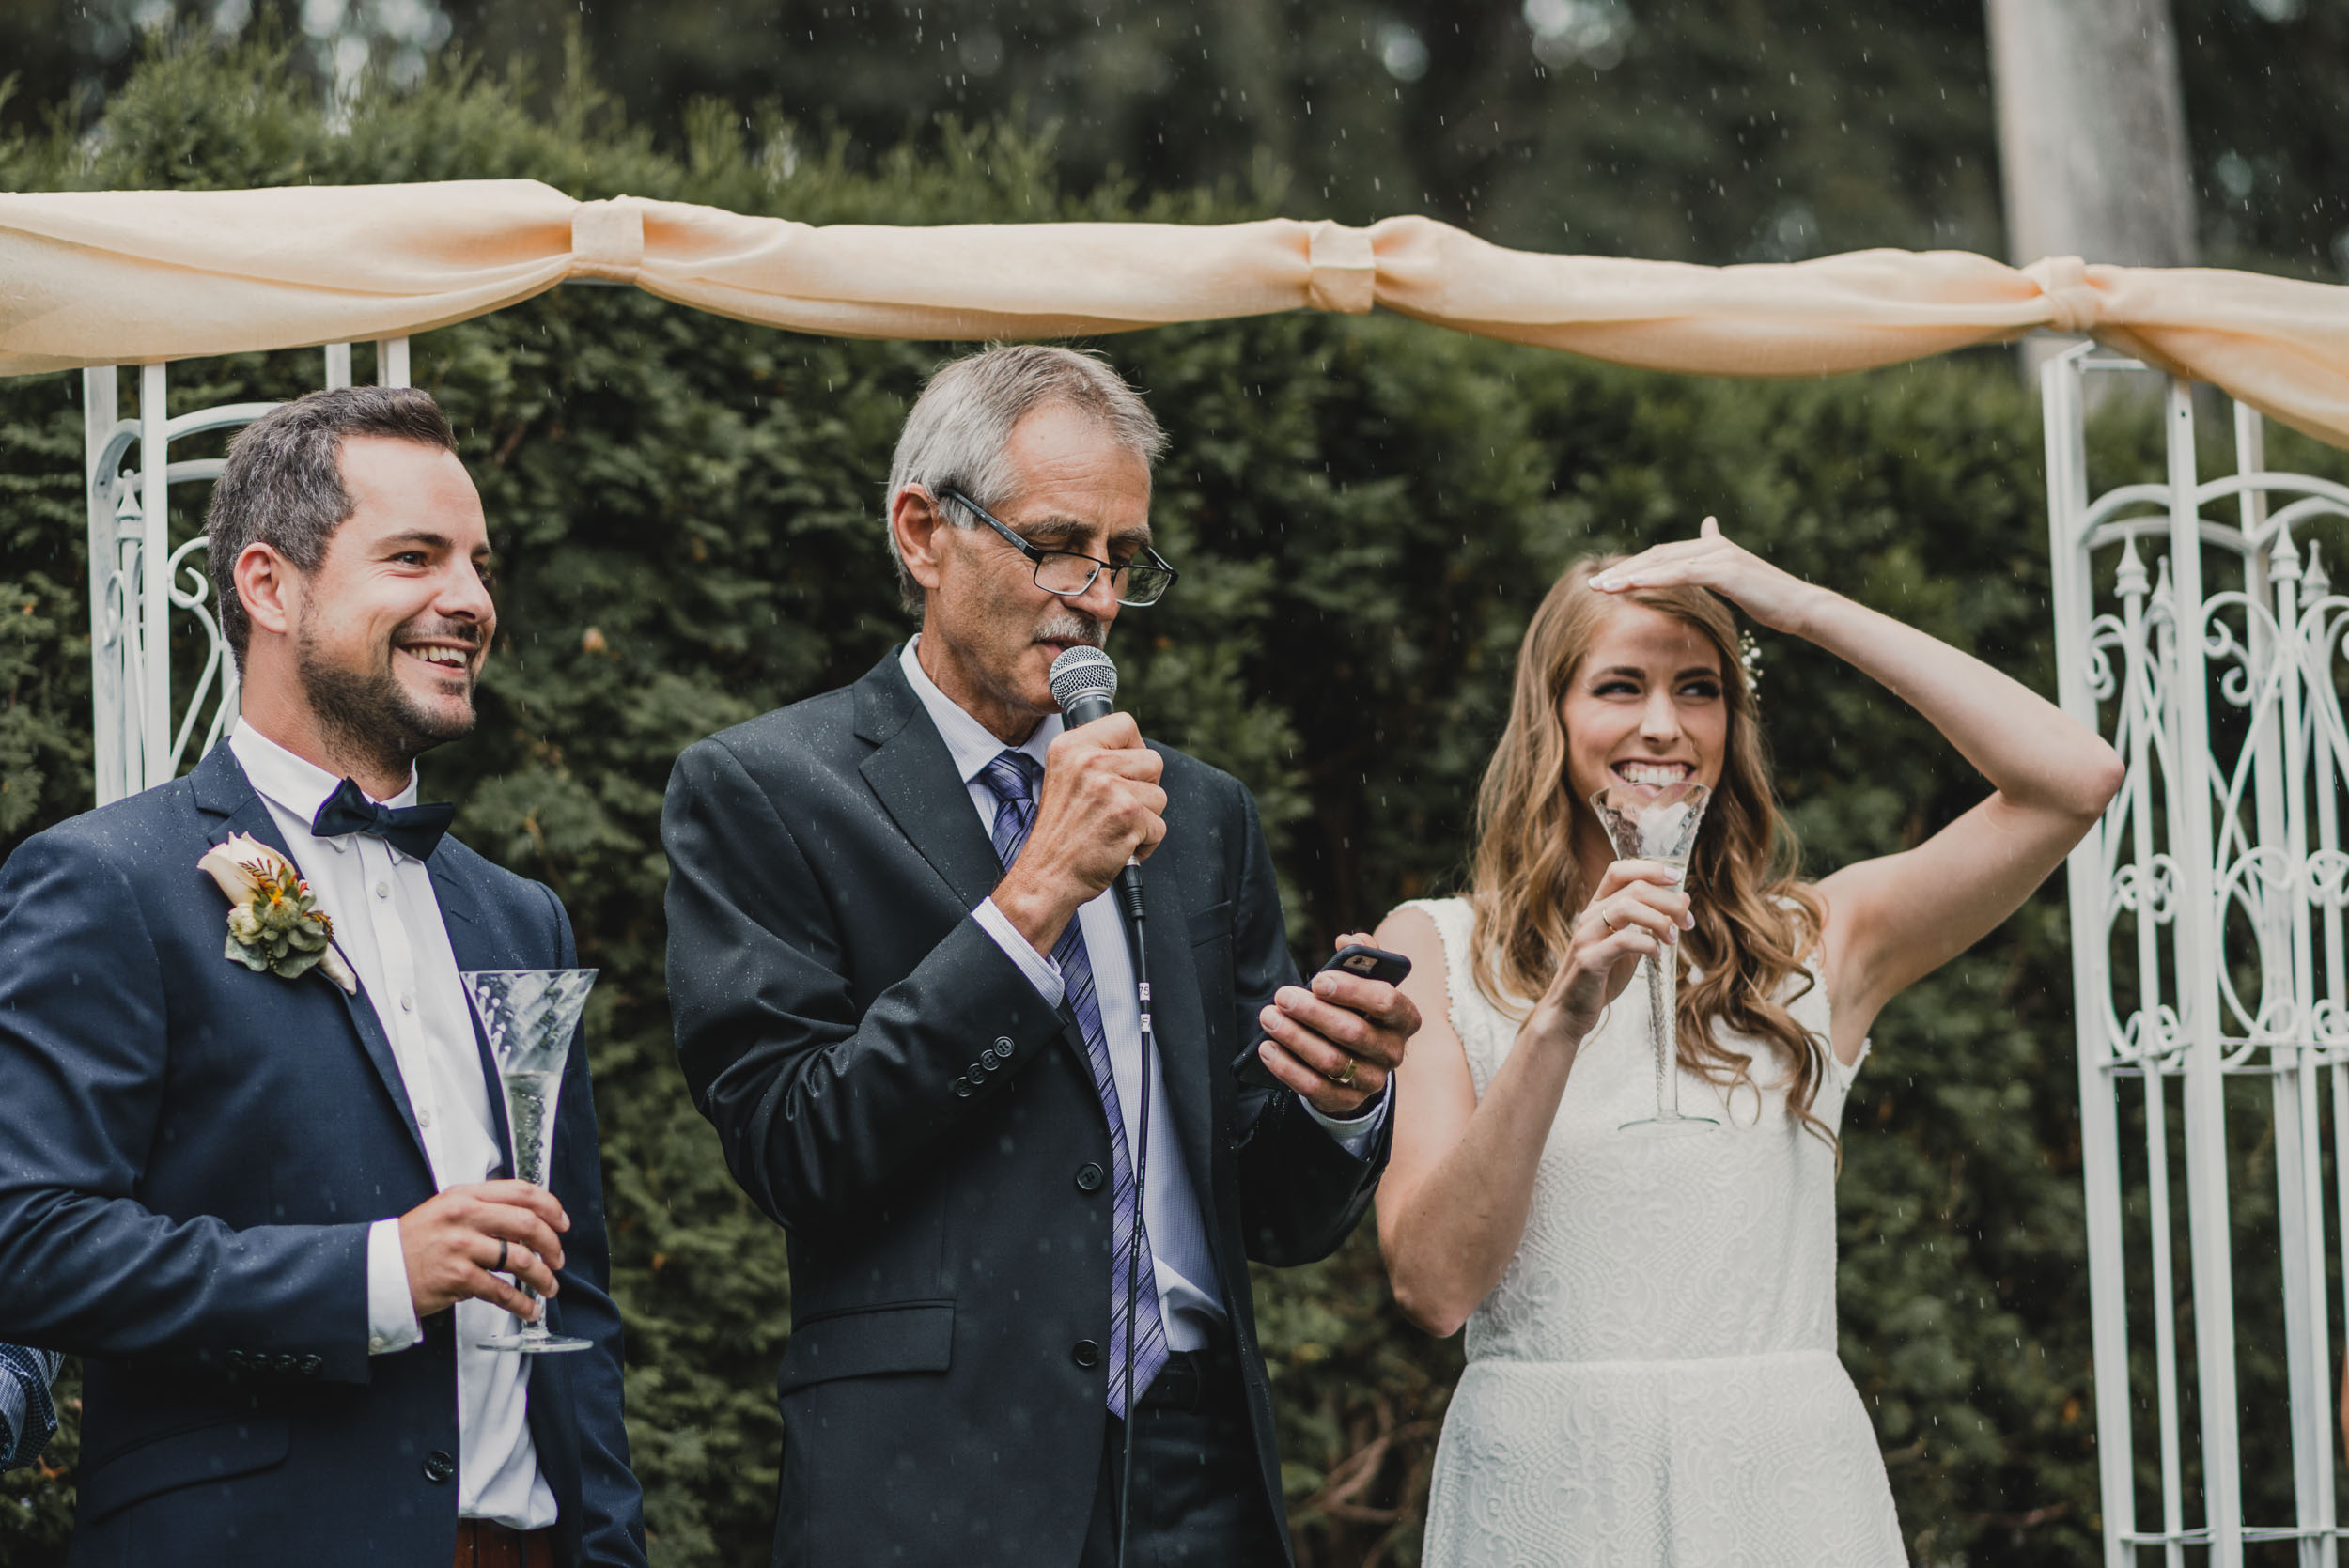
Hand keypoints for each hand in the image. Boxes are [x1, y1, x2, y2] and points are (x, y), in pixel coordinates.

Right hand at [398, 1180, 569, 1321]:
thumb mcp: (447, 1211)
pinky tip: (530, 1308)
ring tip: (550, 1287)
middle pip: (527, 1224)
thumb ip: (484, 1211)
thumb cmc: (416, 1242)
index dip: (550, 1207)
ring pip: (520, 1259)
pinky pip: (501, 1290)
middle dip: (552, 1245)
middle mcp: (464, 1216)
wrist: (377, 1270)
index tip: (562, 1223)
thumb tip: (528, 1226)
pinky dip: (521, 1302)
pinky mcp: (457, 1277)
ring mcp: (461, 1246)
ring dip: (543, 1276)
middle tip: (559, 1259)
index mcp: (466, 1195)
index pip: (521, 1191)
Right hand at [992, 714, 1166, 953]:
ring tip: (1114, 829)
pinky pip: (1160, 826)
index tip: (1125, 771)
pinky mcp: (1129, 816)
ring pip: (1159, 795)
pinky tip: (1119, 846)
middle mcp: (1088, 762)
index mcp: (1070, 747)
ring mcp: (1110, 788)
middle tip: (1117, 808)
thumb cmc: (1059, 835)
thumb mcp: (1063, 779)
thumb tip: (1134, 748)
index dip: (1134, 749)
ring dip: (1145, 818)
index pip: (1125, 724)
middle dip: (1144, 789)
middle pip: (1152, 760)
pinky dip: (1146, 843)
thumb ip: (1094, 757)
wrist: (1045, 876)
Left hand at [1254, 932, 1422, 1116]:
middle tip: (1282, 997)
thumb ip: (1362, 957)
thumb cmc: (1360, 1012)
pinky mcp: (1347, 1101)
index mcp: (1405, 1017)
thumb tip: (1347, 939)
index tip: (1318, 980)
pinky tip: (1267, 1048)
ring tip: (1269, 1018)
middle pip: (1353, 1032)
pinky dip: (1287, 1068)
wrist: (1360, 1062)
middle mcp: (1393, 1052)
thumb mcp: (1366, 984)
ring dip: (1294, 1037)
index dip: (1352, 990)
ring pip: (1331, 1060)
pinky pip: (1314, 1087)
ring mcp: (1372, 1080)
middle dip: (1313, 1013)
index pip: (1385, 1002)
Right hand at [1531, 861, 1693, 1046]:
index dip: (1650, 868)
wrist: (1568, 1012)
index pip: (1619, 870)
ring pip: (1627, 907)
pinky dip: (1648, 945)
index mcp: (1597, 908)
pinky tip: (1656, 956)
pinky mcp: (1589, 960)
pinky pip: (1623, 941)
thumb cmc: (1599, 978)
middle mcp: (1589, 916)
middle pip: (1634, 888)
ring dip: (1660, 920)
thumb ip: (1651, 922)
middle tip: (1687, 921)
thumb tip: (1683, 898)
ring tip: (1672, 939)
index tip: (1677, 878)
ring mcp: (1587, 937)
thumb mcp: (1630, 946)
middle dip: (1668, 901)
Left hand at [1590, 516, 1821, 634]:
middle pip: (1657, 555)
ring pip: (1664, 563)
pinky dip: (1654, 579)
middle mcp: (1712, 545)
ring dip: (1630, 575)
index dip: (1634, 567)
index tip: (1607, 581)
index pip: (1663, 555)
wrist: (1800, 606)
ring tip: (1603, 587)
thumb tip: (1709, 526)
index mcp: (1711, 548)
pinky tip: (1632, 586)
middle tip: (1594, 584)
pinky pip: (1681, 574)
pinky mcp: (1725, 570)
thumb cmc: (1770, 599)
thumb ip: (1717, 560)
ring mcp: (1719, 555)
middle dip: (1623, 570)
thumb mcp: (1737, 578)